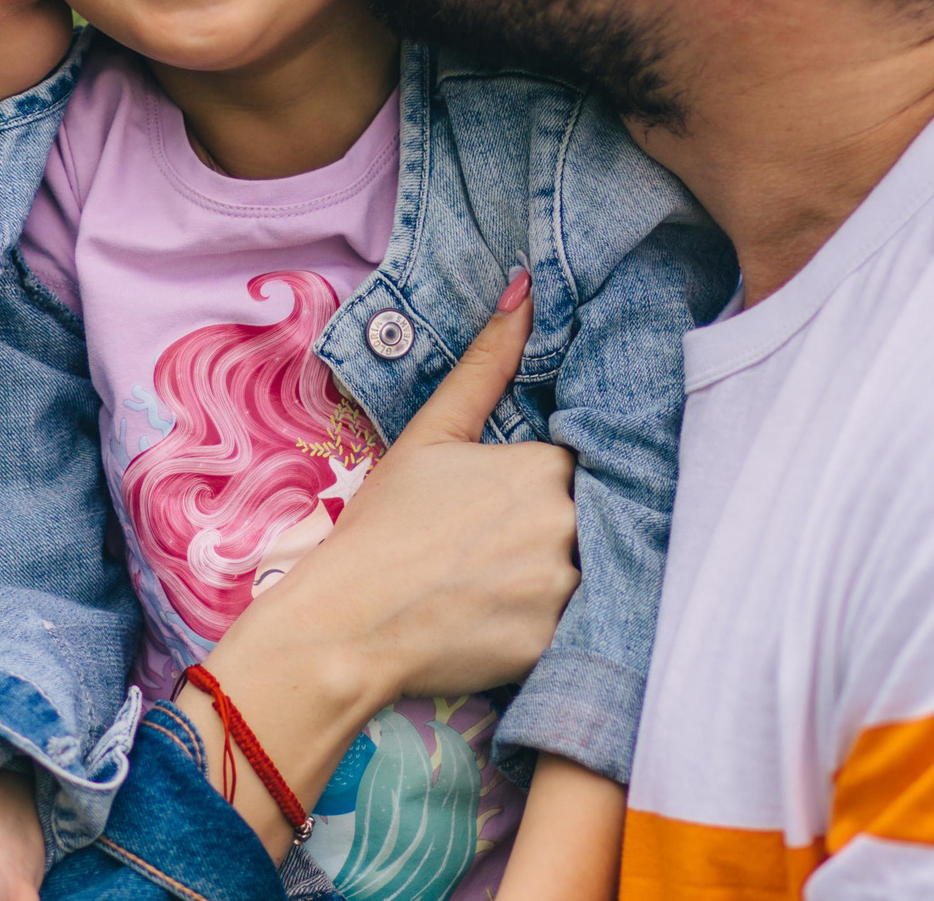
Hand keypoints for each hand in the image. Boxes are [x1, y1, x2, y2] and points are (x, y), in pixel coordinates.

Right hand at [181, 277, 578, 852]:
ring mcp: (568, 589)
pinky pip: (570, 626)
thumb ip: (485, 364)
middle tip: (487, 550)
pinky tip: (496, 620)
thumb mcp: (431, 435)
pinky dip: (540, 622)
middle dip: (546, 530)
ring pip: (581, 572)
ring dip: (548, 576)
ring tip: (491, 587)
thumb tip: (525, 289)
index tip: (496, 505)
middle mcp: (571, 524)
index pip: (570, 467)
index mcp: (546, 466)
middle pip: (583, 518)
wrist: (350, 624)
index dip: (534, 485)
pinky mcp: (558, 643)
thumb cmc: (384, 525)